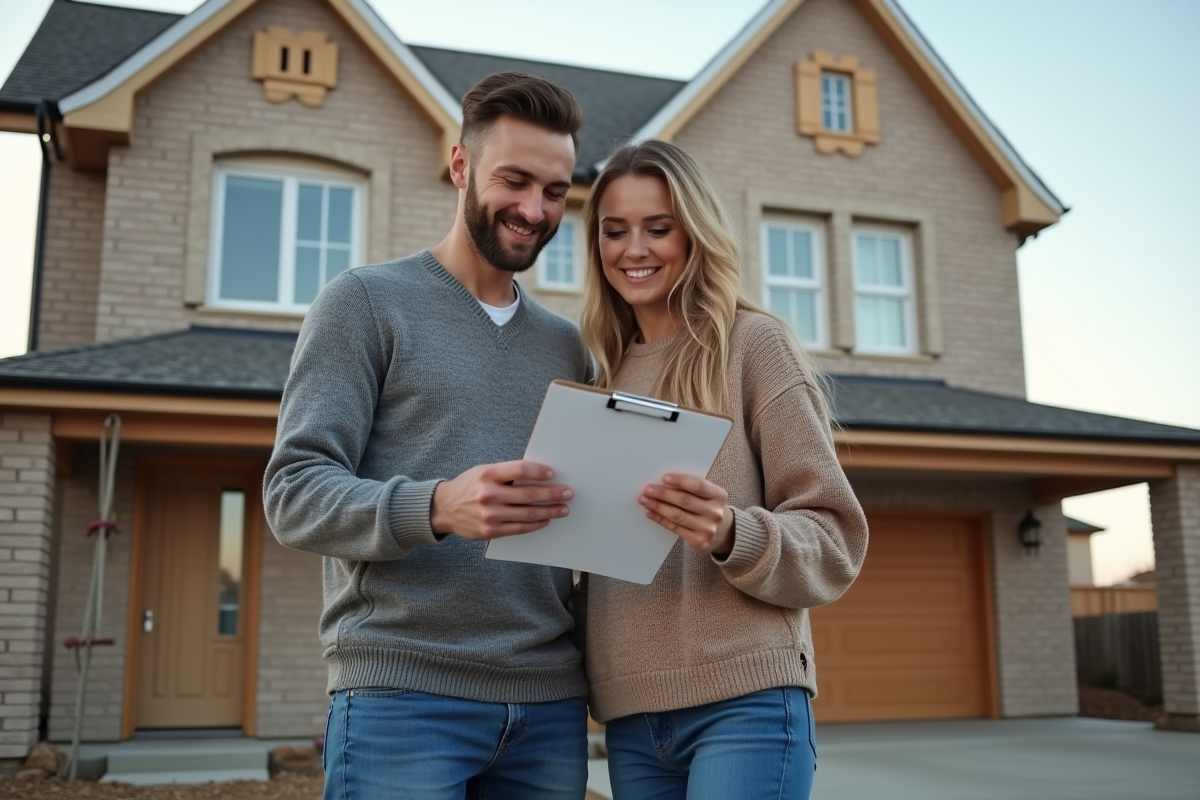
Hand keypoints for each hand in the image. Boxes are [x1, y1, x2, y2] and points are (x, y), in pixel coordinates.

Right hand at [431, 460, 571, 539]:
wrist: (444, 508)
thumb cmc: (469, 486)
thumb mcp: (483, 472)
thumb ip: (507, 473)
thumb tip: (539, 475)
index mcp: (488, 475)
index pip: (521, 470)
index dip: (540, 471)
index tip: (553, 474)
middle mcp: (489, 494)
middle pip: (529, 494)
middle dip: (553, 494)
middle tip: (568, 493)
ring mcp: (490, 515)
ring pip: (528, 514)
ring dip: (550, 511)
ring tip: (563, 509)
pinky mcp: (491, 531)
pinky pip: (520, 529)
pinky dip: (536, 525)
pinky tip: (546, 520)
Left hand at [639, 473, 734, 556]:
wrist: (723, 533)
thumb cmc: (709, 507)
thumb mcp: (709, 495)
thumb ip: (692, 488)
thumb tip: (662, 482)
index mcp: (719, 496)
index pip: (698, 485)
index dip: (680, 481)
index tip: (663, 477)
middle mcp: (716, 513)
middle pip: (684, 500)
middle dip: (663, 494)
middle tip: (647, 490)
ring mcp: (708, 529)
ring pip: (677, 515)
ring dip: (658, 507)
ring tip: (645, 500)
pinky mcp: (699, 542)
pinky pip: (675, 528)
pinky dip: (660, 519)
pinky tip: (650, 512)